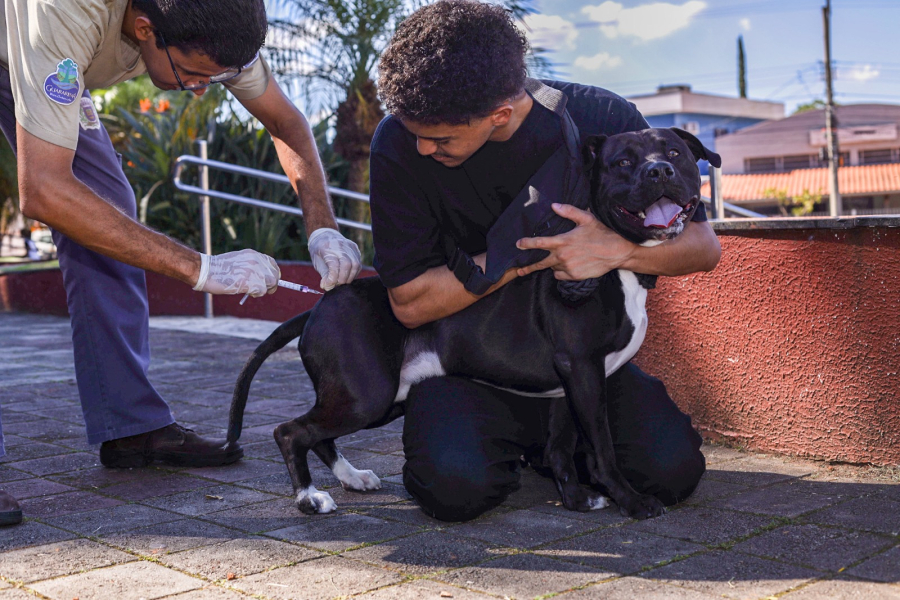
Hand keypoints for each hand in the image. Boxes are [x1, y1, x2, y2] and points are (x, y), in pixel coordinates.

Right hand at [192, 249, 279, 296]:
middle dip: (272, 284)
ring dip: (264, 289)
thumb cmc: (218, 269)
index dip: (273, 273)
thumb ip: (251, 266)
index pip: (271, 263)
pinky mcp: (250, 282)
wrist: (205, 271)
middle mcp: (256, 261)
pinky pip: (262, 291)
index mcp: (252, 254)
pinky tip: (247, 292)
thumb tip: (262, 277)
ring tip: (252, 291)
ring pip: (271, 283)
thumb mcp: (238, 262)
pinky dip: (256, 294)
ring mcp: (254, 271)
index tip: (271, 280)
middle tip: (266, 290)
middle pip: (274, 274)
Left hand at [307, 228, 361, 290]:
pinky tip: (347, 275)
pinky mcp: (355, 248)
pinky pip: (358, 263)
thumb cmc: (319, 251)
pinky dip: (354, 272)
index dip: (333, 278)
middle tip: (337, 284)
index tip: (329, 285)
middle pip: (347, 264)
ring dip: (350, 277)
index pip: (334, 265)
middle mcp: (339, 245)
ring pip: (355, 264)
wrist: (324, 234)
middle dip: (343, 278)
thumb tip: (328, 287)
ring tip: (342, 281)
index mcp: (326, 247)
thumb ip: (324, 275)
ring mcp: (349, 246)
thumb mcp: (317, 262)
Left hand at [515, 203, 635, 279]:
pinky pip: (561, 275)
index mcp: (562, 241)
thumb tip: (554, 205)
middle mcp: (562, 256)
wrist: (617, 251)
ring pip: (552, 268)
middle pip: (540, 263)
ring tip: (553, 262)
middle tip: (519, 270)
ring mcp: (568, 267)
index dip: (526, 244)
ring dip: (552, 264)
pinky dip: (561, 272)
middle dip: (528, 266)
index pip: (539, 243)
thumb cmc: (602, 233)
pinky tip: (566, 266)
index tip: (518, 244)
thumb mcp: (586, 218)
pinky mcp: (574, 276)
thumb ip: (569, 211)